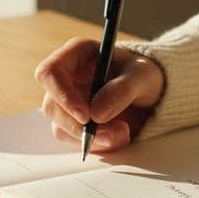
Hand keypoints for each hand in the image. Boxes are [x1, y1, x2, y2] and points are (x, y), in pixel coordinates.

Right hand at [33, 37, 163, 152]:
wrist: (148, 93)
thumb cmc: (142, 74)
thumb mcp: (142, 76)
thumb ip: (122, 90)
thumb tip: (96, 114)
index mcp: (75, 54)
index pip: (50, 73)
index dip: (62, 95)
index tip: (85, 116)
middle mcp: (65, 77)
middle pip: (52, 106)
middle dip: (80, 126)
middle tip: (111, 134)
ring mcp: (66, 101)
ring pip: (61, 127)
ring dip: (91, 138)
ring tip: (122, 134)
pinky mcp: (72, 121)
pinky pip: (73, 139)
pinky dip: (95, 144)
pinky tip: (117, 137)